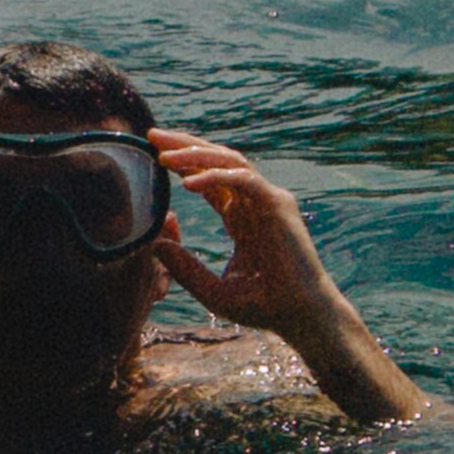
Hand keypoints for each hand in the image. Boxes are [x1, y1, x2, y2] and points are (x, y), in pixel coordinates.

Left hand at [153, 130, 423, 423]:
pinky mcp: (278, 206)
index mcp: (242, 218)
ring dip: (196, 154)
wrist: (300, 317)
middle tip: (152, 136)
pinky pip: (244, 180)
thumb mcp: (213, 290)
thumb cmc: (264, 307)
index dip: (182, 164)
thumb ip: (185, 268)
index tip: (152, 154)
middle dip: (184, 145)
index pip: (210, 179)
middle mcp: (256, 203)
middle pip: (218, 161)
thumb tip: (155, 243)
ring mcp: (269, 201)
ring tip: (163, 155)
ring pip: (230, 162)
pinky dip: (215, 177)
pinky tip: (188, 183)